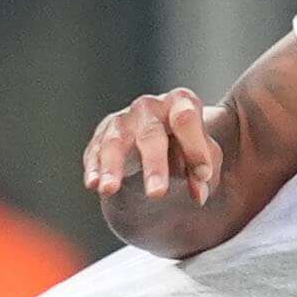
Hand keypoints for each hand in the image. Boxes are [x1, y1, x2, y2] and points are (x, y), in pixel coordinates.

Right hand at [84, 89, 222, 216]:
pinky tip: (93, 184)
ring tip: (110, 190)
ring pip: (115, 142)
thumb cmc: (186, 149)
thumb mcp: (203, 160)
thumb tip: (198, 194)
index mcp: (180, 103)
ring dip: (112, 167)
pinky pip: (94, 152)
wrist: (160, 147)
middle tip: (157, 194)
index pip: (186, 119)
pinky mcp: (101, 137)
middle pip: (150, 133)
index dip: (194, 147)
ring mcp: (122, 120)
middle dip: (154, 165)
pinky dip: (94, 169)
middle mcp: (149, 106)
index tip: (203, 176)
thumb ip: (204, 175)